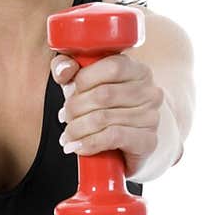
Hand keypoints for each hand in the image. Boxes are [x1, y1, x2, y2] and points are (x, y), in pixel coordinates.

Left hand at [51, 53, 165, 178]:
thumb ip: (67, 68)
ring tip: (68, 135)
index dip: (84, 79)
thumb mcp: (83, 85)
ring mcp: (151, 117)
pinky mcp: (147, 141)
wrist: (125, 147)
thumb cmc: (104, 110)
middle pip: (103, 95)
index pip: (112, 66)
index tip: (69, 91)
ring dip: (77, 128)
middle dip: (75, 108)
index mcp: (137, 71)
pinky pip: (112, 137)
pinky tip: (77, 147)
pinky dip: (88, 143)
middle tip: (65, 117)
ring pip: (103, 118)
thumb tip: (63, 70)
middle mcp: (149, 92)